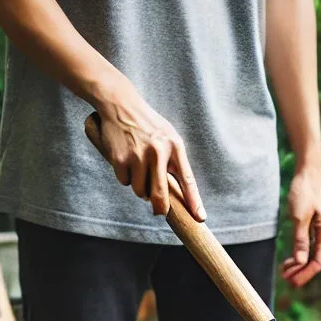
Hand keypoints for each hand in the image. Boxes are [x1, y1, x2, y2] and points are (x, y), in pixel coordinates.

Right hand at [96, 85, 205, 220]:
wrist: (120, 103)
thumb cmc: (147, 124)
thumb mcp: (168, 136)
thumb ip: (174, 161)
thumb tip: (177, 194)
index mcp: (174, 146)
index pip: (187, 180)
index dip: (194, 201)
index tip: (200, 217)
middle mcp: (158, 152)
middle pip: (160, 194)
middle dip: (160, 208)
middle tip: (159, 212)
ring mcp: (138, 155)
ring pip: (140, 190)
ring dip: (139, 188)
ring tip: (138, 170)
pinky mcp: (120, 158)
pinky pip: (124, 181)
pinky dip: (125, 177)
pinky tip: (125, 162)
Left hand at [281, 168, 320, 286]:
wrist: (308, 172)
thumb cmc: (304, 191)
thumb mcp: (300, 216)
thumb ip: (300, 239)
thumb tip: (300, 261)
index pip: (318, 262)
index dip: (305, 274)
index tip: (292, 282)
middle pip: (315, 261)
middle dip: (301, 272)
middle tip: (286, 281)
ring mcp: (320, 231)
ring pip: (311, 255)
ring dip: (299, 265)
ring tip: (284, 272)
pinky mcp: (313, 226)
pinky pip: (307, 247)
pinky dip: (298, 255)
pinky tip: (289, 260)